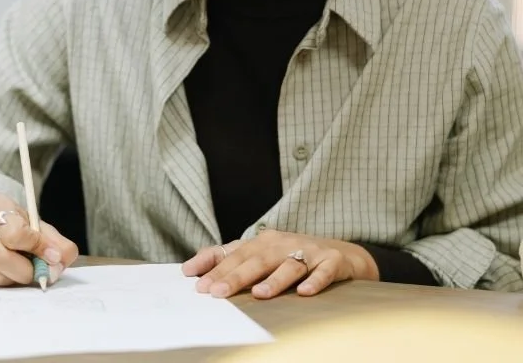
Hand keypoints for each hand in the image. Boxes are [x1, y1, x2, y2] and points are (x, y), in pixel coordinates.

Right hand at [0, 194, 78, 286]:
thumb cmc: (15, 224)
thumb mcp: (36, 224)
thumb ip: (54, 240)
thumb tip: (62, 259)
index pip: (16, 232)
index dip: (37, 248)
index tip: (52, 257)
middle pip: (1, 257)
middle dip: (26, 270)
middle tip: (39, 273)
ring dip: (13, 279)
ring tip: (23, 271)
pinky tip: (6, 271)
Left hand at [182, 230, 378, 298]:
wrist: (344, 254)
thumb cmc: (295, 256)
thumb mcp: (263, 255)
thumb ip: (231, 260)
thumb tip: (193, 270)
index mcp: (263, 242)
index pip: (234, 254)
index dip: (214, 266)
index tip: (194, 280)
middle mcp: (283, 244)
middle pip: (256, 260)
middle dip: (235, 276)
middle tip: (216, 292)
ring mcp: (308, 251)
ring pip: (288, 265)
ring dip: (274, 280)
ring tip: (258, 294)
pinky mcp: (332, 261)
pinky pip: (323, 272)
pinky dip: (315, 281)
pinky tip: (306, 293)